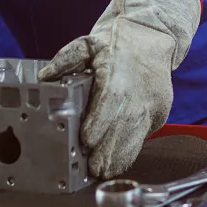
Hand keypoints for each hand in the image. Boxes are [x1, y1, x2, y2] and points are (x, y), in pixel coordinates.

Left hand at [40, 0, 200, 178]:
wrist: (154, 34)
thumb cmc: (119, 40)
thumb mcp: (90, 43)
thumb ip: (66, 59)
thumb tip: (45, 76)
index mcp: (119, 68)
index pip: (110, 98)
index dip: (99, 121)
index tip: (86, 139)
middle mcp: (139, 87)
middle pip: (123, 122)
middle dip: (108, 148)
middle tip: (92, 168)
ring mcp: (153, 99)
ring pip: (137, 132)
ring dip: (120, 154)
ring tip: (104, 172)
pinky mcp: (161, 109)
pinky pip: (145, 133)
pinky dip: (132, 150)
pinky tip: (118, 163)